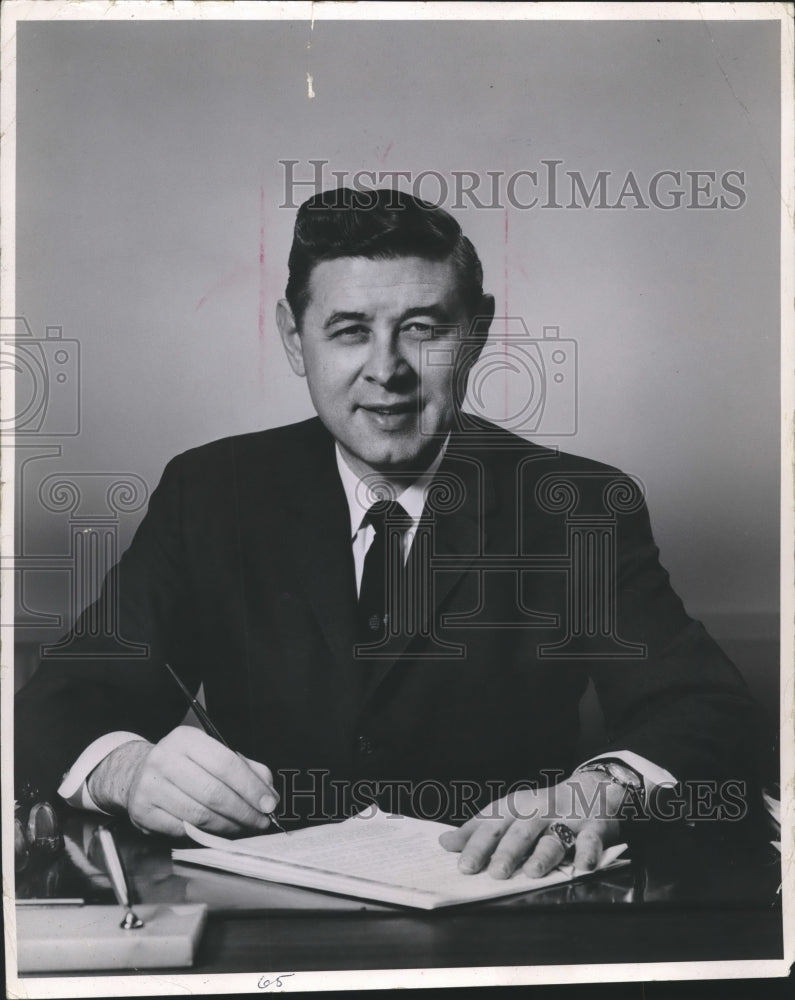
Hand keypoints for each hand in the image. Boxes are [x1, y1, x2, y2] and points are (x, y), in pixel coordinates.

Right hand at [86, 726, 278, 837]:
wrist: (136, 772)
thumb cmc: (183, 763)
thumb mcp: (211, 753)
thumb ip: (244, 768)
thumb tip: (268, 791)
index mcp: (186, 739)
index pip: (226, 763)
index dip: (251, 786)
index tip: (269, 803)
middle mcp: (165, 759)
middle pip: (214, 793)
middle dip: (244, 811)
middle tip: (261, 821)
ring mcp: (151, 786)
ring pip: (200, 815)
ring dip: (229, 826)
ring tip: (243, 826)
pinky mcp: (143, 812)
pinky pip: (183, 829)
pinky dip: (205, 833)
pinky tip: (218, 830)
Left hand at [438, 771, 623, 878]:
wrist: (591, 789)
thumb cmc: (541, 808)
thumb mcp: (509, 813)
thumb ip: (478, 830)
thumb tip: (445, 843)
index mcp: (515, 807)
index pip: (492, 826)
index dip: (478, 845)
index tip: (464, 866)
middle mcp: (538, 810)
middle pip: (521, 832)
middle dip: (508, 852)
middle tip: (496, 872)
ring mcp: (567, 818)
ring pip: (554, 838)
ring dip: (543, 854)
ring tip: (532, 872)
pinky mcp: (593, 828)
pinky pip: (590, 840)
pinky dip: (587, 851)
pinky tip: (583, 865)